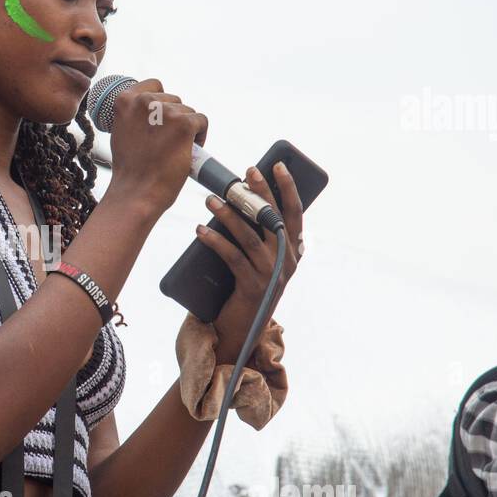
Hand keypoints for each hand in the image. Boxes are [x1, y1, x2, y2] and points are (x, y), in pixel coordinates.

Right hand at [106, 78, 208, 216]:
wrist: (136, 192)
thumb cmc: (130, 168)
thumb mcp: (122, 131)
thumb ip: (134, 114)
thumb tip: (152, 106)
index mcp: (126, 100)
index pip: (154, 85)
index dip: (161, 103)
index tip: (160, 122)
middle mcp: (145, 101)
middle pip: (174, 99)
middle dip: (174, 118)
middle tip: (167, 142)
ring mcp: (166, 112)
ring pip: (189, 111)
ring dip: (187, 128)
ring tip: (176, 148)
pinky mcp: (184, 124)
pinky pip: (201, 121)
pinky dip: (200, 135)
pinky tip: (189, 149)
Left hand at [196, 162, 303, 363]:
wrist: (242, 330)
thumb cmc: (247, 289)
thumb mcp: (261, 261)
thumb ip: (259, 236)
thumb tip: (240, 200)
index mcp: (294, 252)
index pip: (295, 213)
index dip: (288, 189)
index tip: (278, 166)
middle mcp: (287, 262)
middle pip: (273, 219)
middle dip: (259, 193)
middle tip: (244, 174)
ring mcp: (271, 274)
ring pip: (249, 236)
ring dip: (228, 215)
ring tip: (210, 200)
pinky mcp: (252, 286)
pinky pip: (232, 256)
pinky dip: (215, 241)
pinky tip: (200, 230)